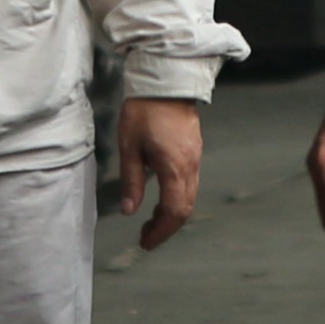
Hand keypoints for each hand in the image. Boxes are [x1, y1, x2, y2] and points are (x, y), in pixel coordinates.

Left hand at [112, 96, 204, 250]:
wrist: (166, 81)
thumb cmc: (144, 111)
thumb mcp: (130, 147)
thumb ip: (131, 181)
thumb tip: (129, 210)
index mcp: (175, 167)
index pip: (173, 211)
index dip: (160, 231)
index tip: (145, 242)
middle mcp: (190, 166)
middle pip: (185, 208)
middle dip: (166, 227)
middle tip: (146, 237)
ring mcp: (195, 158)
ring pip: (189, 197)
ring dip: (171, 214)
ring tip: (150, 221)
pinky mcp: (194, 151)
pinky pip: (190, 184)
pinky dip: (176, 199)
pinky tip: (160, 198)